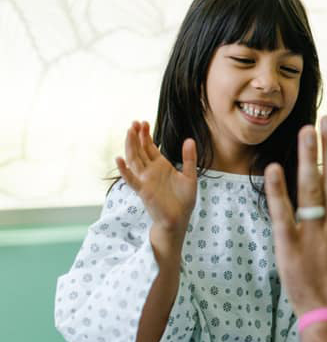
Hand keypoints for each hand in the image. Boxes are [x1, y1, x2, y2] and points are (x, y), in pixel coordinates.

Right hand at [115, 121, 196, 237]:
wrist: (179, 219)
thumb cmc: (183, 200)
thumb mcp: (190, 176)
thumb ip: (189, 158)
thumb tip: (189, 139)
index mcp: (160, 166)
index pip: (149, 147)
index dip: (145, 135)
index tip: (143, 122)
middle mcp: (150, 171)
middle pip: (140, 150)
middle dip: (136, 136)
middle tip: (134, 122)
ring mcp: (145, 180)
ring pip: (134, 160)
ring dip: (130, 146)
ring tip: (128, 132)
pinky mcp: (143, 191)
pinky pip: (131, 179)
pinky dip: (125, 170)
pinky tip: (119, 160)